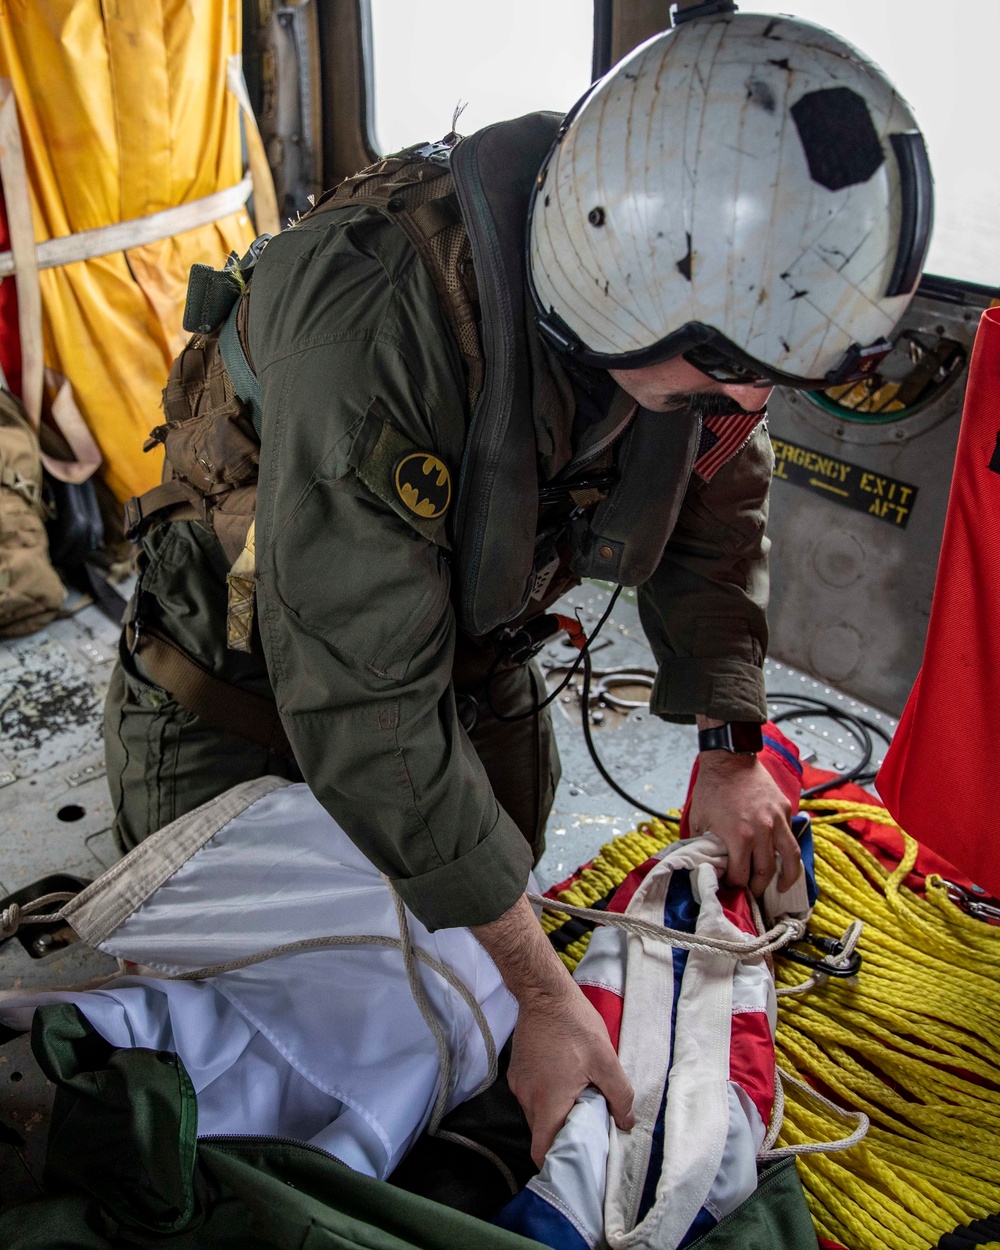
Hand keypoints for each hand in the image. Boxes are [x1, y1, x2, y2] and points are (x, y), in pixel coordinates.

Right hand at [508, 979, 634, 1166]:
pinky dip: (548, 1098)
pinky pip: (532, 1097)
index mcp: (548, 1101)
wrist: (544, 993)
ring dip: (557, 1114)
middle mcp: (527, 1097)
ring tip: (580, 1098)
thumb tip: (625, 1123)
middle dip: (564, 1135)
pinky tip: (565, 1080)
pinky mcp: (516, 1072)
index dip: (559, 1161)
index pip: (542, 1151)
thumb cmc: (575, 1025)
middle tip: (589, 1124)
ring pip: (537, 1115)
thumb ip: (619, 1095)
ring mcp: (518, 1084)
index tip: (580, 1157)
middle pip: (542, 1134)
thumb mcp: (606, 1059)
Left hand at [688, 749, 798, 895]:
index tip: (733, 889)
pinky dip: (788, 849)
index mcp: (739, 837)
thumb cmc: (712, 789)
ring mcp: (777, 819)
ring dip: (787, 877)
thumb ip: (705, 845)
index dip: (736, 886)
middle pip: (766, 872)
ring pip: (790, 858)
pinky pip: (790, 835)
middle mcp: (762, 831)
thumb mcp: (700, 821)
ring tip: (781, 887)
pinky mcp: (785, 808)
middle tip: (754, 892)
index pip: (742, 875)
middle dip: (759, 887)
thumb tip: (706, 865)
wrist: (728, 760)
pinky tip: (783, 858)